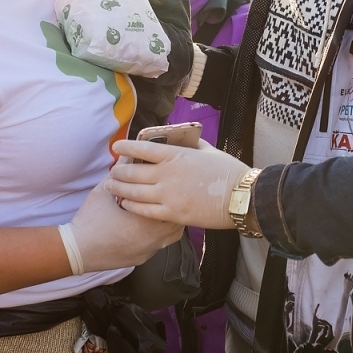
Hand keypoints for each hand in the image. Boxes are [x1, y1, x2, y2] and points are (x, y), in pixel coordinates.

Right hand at [67, 181, 182, 271]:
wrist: (76, 250)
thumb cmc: (90, 219)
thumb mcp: (104, 191)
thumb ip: (121, 172)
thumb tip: (130, 154)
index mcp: (146, 222)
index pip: (172, 207)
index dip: (172, 195)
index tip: (169, 187)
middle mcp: (152, 240)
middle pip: (177, 224)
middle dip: (173, 210)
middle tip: (167, 198)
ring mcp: (147, 252)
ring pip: (170, 237)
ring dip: (167, 224)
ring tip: (159, 211)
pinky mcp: (141, 259)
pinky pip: (158, 247)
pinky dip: (157, 236)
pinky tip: (147, 227)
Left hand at [107, 139, 253, 228]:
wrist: (241, 196)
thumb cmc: (228, 171)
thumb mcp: (207, 150)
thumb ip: (190, 145)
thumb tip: (179, 140)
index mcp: (175, 155)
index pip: (142, 148)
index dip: (126, 147)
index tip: (116, 147)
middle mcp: (167, 174)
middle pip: (132, 172)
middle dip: (118, 172)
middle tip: (111, 172)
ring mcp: (168, 195)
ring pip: (133, 192)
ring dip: (119, 189)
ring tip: (111, 187)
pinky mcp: (172, 213)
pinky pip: (144, 210)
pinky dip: (131, 206)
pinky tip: (125, 204)